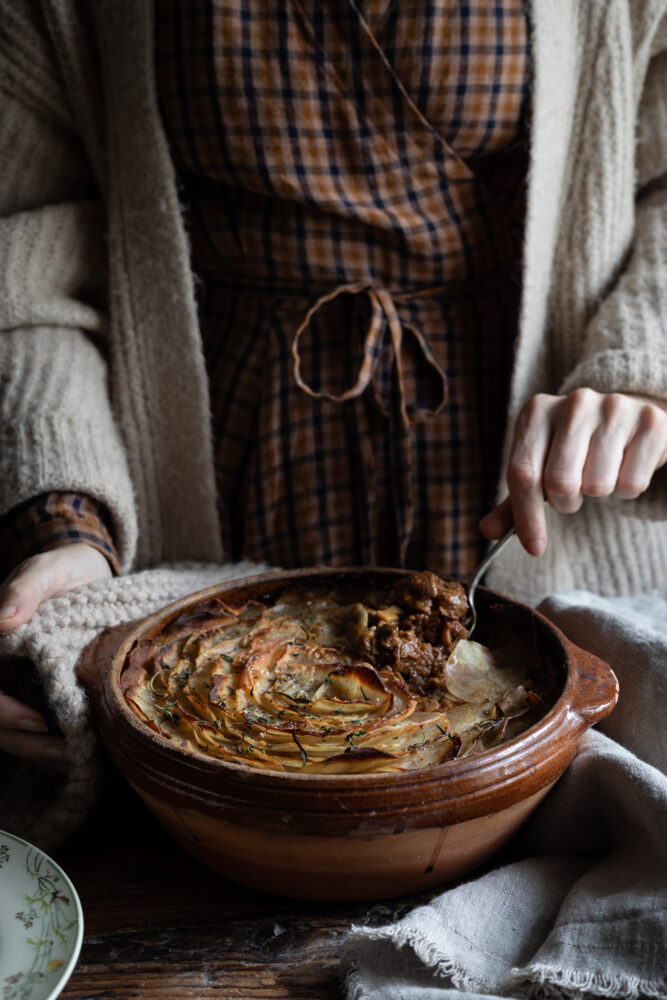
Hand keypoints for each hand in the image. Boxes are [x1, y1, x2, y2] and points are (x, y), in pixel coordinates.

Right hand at [0, 544, 111, 769]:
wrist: (89, 572)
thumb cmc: (64, 569)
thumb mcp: (48, 569)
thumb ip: (26, 588)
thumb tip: (3, 620)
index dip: (4, 713)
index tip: (39, 722)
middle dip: (27, 745)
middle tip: (68, 754)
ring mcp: (18, 686)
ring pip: (15, 735)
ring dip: (42, 755)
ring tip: (82, 762)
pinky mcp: (42, 696)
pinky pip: (37, 732)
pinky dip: (54, 750)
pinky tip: (84, 757)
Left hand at [480, 389, 666, 554]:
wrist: (630, 419)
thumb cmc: (577, 449)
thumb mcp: (541, 467)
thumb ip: (514, 501)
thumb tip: (487, 531)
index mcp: (537, 411)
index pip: (522, 473)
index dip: (526, 515)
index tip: (534, 547)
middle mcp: (574, 402)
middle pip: (559, 482)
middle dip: (565, 502)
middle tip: (573, 494)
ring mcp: (614, 407)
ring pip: (597, 485)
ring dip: (597, 494)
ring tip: (599, 473)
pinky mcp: (650, 421)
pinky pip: (631, 483)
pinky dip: (626, 488)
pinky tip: (624, 467)